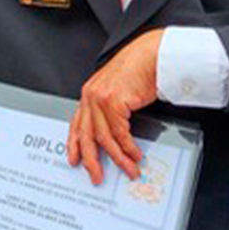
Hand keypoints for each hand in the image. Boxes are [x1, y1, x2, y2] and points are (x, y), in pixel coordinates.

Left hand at [67, 29, 163, 184]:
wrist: (154, 54)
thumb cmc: (140, 68)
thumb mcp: (119, 90)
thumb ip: (111, 108)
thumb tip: (115, 134)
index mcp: (89, 94)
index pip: (77, 124)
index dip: (75, 144)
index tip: (74, 158)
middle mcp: (91, 96)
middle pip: (86, 135)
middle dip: (91, 160)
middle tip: (95, 175)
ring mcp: (100, 99)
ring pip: (104, 138)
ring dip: (118, 158)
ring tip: (128, 169)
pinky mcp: (113, 102)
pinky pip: (119, 133)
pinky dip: (128, 147)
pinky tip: (134, 155)